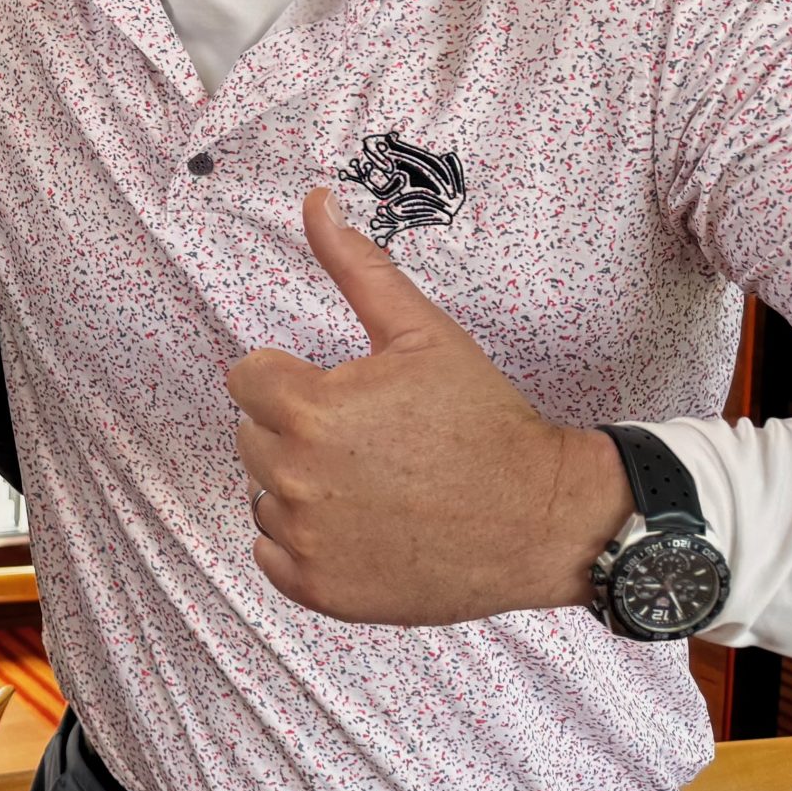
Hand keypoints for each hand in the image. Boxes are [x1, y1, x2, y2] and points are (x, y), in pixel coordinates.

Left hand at [228, 189, 631, 625]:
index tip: (347, 392)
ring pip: (262, 492)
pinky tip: (363, 524)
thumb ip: (357, 267)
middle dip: (297, 427)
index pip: (246, 378)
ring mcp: (304, 540)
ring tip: (373, 481)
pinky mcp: (318, 590)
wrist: (545, 519)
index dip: (295, 378)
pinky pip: (272, 550)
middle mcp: (293, 478)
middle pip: (251, 434)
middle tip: (370, 438)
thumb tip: (316, 200)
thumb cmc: (485, 421)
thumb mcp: (423, 333)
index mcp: (306, 410)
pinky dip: (305, 540)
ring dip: (300, 484)